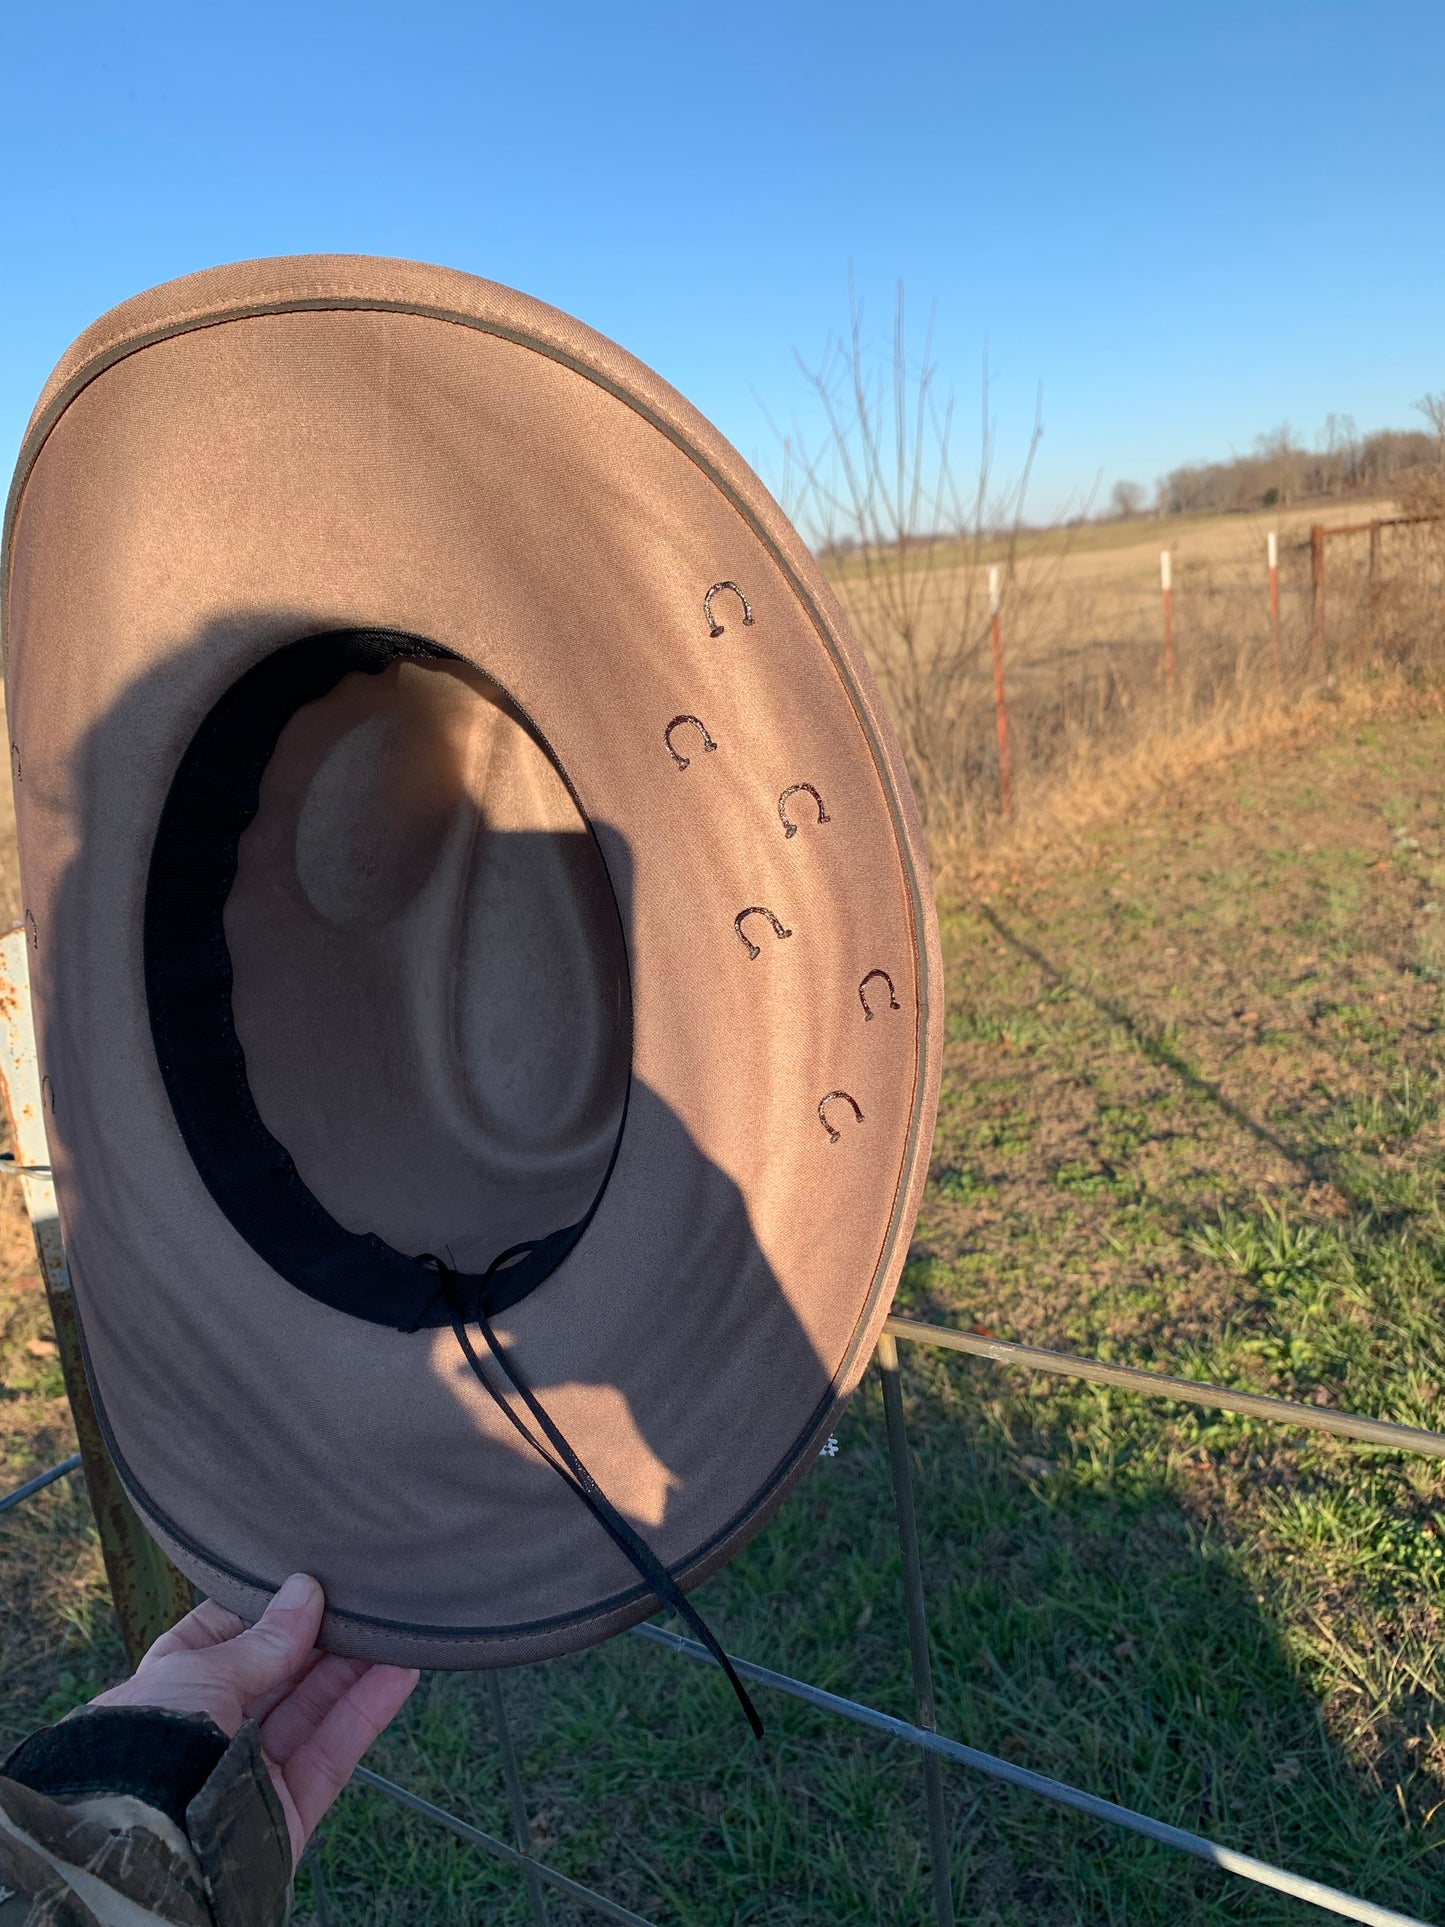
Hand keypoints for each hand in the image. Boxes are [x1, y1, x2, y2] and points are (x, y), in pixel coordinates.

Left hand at [92, 1573, 417, 1863]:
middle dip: (320, 1639)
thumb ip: (262, 1639)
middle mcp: (209, 1732)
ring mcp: (250, 1772)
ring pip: (312, 1711)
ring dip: (354, 1669)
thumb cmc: (149, 1752)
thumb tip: (305, 1591)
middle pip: (277, 1675)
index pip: (222, 1639)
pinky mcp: (286, 1811)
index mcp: (170, 1694)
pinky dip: (367, 1713)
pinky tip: (400, 1672)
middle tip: (360, 1602)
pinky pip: (333, 1755)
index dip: (264, 1611)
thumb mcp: (198, 1673)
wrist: (152, 1854)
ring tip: (392, 1630)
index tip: (306, 1583)